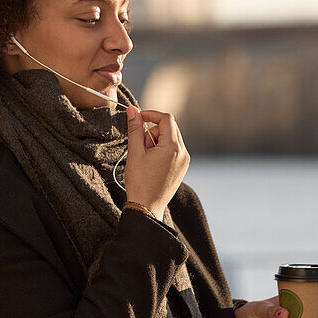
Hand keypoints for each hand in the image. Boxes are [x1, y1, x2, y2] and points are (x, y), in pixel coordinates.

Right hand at [125, 107, 189, 221]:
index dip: (150, 114)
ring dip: (156, 140)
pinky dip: (161, 149)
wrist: (146, 207)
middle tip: (139, 144)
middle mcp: (183, 152)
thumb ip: (135, 129)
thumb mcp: (135, 153)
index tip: (137, 118)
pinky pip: (173, 149)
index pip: (166, 118)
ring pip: (171, 138)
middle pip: (169, 127)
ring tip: (145, 156)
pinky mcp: (182, 167)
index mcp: (173, 147)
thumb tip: (133, 110)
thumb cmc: (139, 182)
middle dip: (152, 129)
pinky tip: (151, 162)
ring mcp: (184, 161)